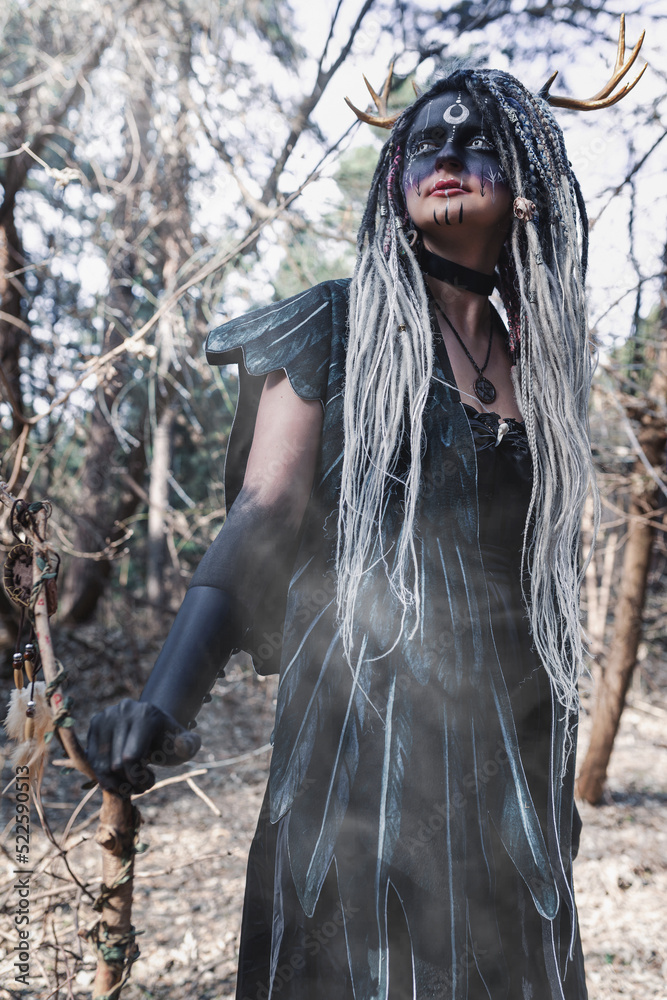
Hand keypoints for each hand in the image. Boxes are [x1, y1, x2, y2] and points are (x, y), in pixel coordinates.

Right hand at [86, 698, 200, 794]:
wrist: (152, 726)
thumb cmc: (167, 740)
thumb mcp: (183, 744)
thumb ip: (189, 746)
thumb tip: (183, 746)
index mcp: (145, 715)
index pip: (130, 758)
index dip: (138, 779)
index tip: (150, 782)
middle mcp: (123, 711)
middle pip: (115, 765)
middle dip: (128, 783)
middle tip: (141, 786)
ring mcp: (106, 716)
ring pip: (100, 765)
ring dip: (114, 783)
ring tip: (129, 784)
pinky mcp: (95, 724)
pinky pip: (91, 760)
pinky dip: (103, 775)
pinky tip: (118, 777)